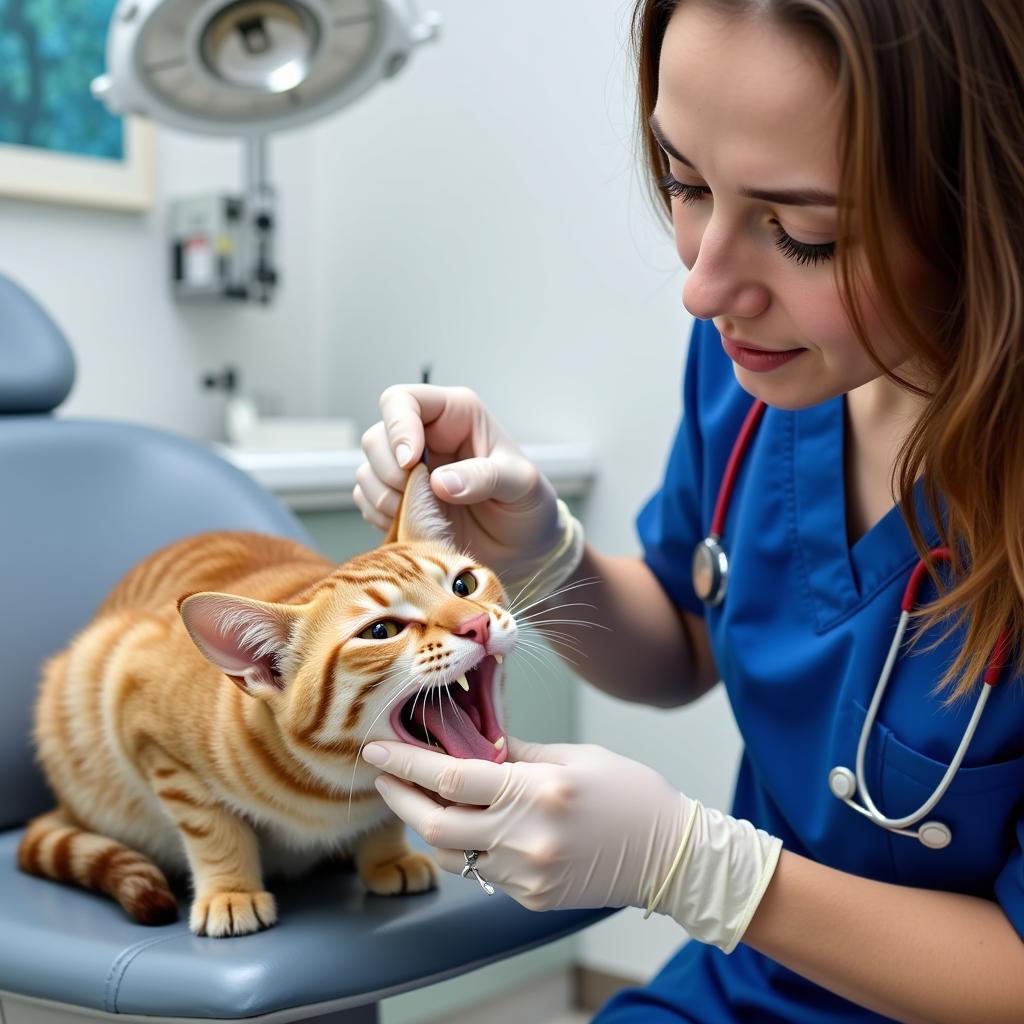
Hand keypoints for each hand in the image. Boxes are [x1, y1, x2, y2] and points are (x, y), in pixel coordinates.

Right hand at [356, 385, 577, 594]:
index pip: (403, 400)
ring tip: (424, 517)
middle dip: (391, 472)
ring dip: (385, 498)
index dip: (398, 427)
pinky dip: (381, 516)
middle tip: (421, 499)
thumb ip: (485, 478)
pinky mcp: (397, 497)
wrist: (524, 549)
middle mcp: (426, 436)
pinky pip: (366, 499)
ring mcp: (408, 468)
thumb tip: (440, 482)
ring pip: (368, 470)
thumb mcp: (522, 486)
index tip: (410, 463)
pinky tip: (413, 526)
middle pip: (376, 437)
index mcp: (455, 415)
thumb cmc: (528, 506)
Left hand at [363, 737, 781, 951]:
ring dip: (426, 826)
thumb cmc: (629, 794)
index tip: (376, 748)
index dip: (405, 762)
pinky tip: (464, 825)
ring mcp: (528, 875)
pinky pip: (480, 873)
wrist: (672, 855)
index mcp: (538, 792)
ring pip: (451, 855)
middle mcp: (527, 838)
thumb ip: (517, 752)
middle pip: (436, 825)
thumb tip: (471, 740)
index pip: (451, 777)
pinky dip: (464, 848)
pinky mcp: (531, 899)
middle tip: (384, 775)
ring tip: (416, 798)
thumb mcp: (574, 757)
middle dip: (400, 798)